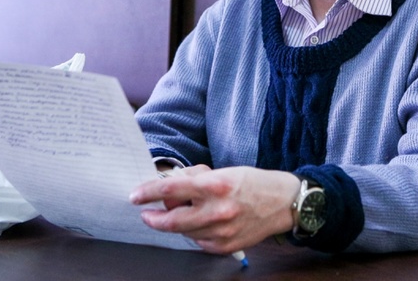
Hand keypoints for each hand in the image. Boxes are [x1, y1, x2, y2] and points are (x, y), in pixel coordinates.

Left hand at [129, 165, 299, 253]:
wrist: (282, 202)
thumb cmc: (251, 182)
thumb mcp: (221, 171)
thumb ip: (192, 180)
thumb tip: (168, 188)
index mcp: (215, 185)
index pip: (170, 190)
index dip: (148, 193)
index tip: (135, 196)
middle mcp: (217, 211)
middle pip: (172, 220)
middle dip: (153, 218)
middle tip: (146, 213)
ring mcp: (222, 232)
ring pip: (184, 232)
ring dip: (176, 223)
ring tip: (184, 211)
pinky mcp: (226, 247)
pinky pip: (199, 240)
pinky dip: (194, 231)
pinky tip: (203, 221)